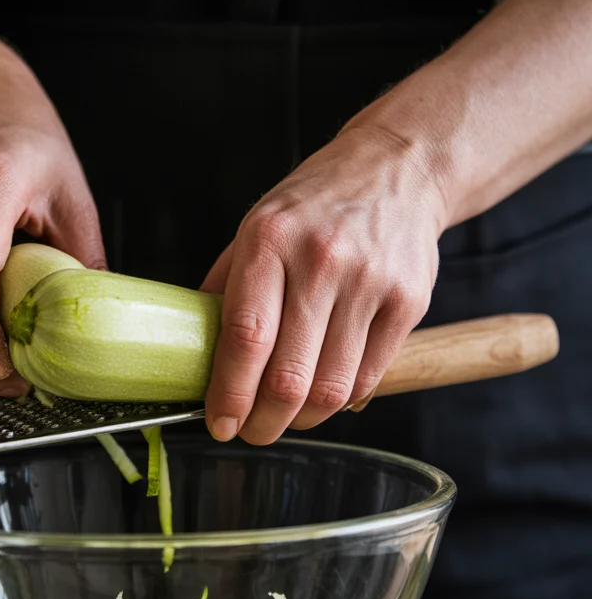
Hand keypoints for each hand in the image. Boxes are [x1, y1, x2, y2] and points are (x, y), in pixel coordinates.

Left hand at [201, 125, 446, 444]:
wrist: (398, 167)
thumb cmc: (315, 205)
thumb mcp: (255, 227)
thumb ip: (225, 290)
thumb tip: (190, 354)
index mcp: (269, 240)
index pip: (245, 337)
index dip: (229, 394)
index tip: (220, 423)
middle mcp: (320, 260)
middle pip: (288, 376)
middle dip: (263, 423)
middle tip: (251, 431)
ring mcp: (369, 282)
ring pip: (330, 388)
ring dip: (302, 419)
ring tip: (287, 417)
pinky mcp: (409, 301)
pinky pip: (367, 377)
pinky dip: (340, 400)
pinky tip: (324, 392)